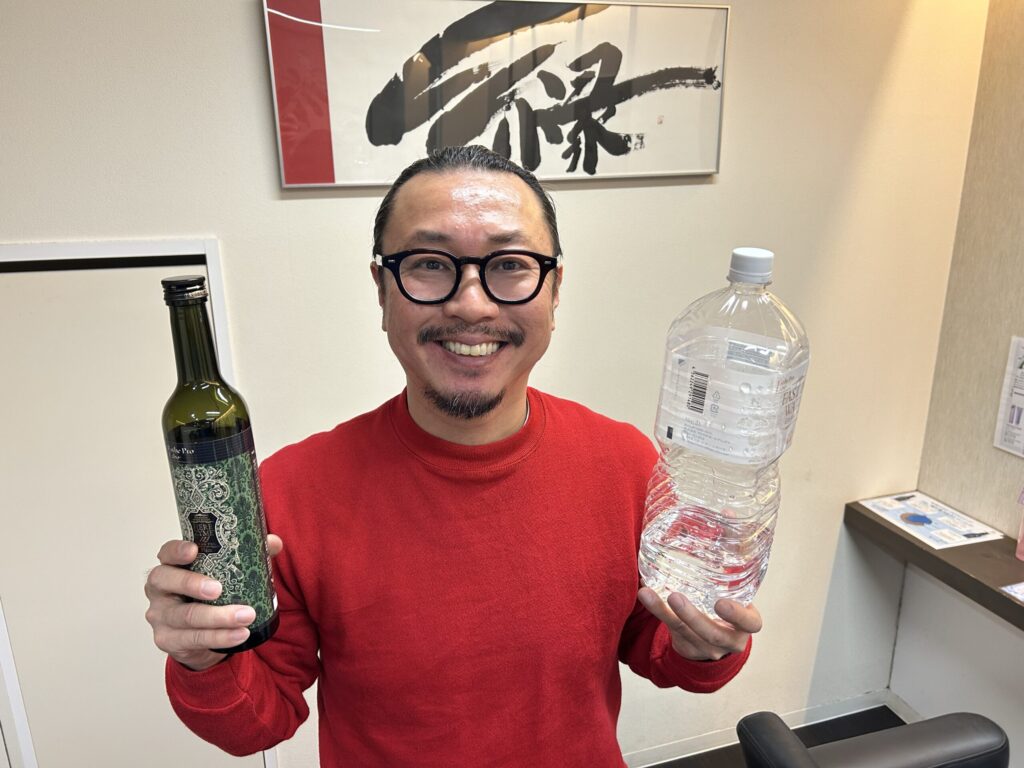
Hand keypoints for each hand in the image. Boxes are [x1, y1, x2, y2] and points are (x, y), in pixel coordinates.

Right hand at [144, 535, 283, 670]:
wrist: (201, 636)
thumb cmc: (211, 595)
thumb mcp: (225, 573)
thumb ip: (248, 555)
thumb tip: (274, 543)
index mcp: (171, 566)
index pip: (166, 553)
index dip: (176, 550)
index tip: (194, 550)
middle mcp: (160, 590)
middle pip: (166, 582)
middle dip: (192, 584)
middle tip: (218, 589)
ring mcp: (161, 616)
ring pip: (186, 616)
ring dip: (218, 617)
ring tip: (246, 616)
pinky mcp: (169, 640)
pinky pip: (194, 639)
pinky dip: (219, 637)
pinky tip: (239, 635)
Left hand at [637, 587, 761, 660]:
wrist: (718, 637)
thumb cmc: (730, 606)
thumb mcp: (737, 595)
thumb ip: (731, 576)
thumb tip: (717, 532)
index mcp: (746, 624)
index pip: (749, 623)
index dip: (737, 616)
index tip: (721, 604)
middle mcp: (729, 640)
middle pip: (711, 633)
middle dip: (692, 616)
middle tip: (675, 596)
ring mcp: (708, 648)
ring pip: (685, 632)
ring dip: (665, 612)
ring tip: (648, 594)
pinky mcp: (687, 648)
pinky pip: (670, 630)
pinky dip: (657, 611)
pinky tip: (645, 595)